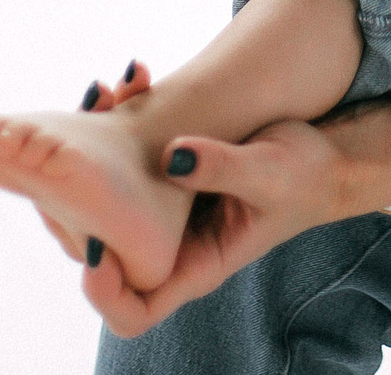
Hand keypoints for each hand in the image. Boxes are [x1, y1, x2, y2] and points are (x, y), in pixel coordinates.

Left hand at [81, 119, 366, 337]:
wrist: (321, 155)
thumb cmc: (305, 177)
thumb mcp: (271, 172)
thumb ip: (224, 167)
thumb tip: (172, 157)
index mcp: (194, 266)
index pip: (134, 310)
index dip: (104, 292)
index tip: (93, 250)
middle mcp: (167, 243)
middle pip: (98, 248)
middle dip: (75, 198)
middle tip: (70, 149)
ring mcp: (160, 209)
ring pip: (100, 195)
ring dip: (91, 143)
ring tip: (105, 91)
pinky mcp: (159, 172)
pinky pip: (120, 157)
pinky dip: (119, 117)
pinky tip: (131, 79)